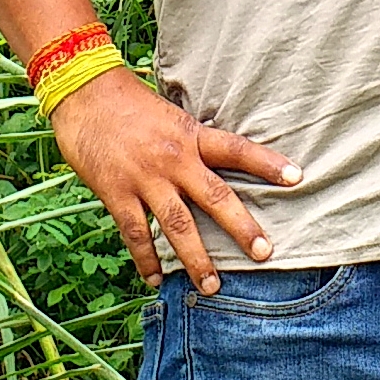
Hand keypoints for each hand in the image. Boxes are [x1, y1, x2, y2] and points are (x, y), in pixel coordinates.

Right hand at [49, 68, 299, 294]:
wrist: (83, 93)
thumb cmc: (127, 102)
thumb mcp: (170, 115)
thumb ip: (191, 143)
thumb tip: (214, 166)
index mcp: (190, 135)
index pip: (238, 150)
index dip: (268, 163)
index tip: (297, 178)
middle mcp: (174, 159)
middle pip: (216, 197)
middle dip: (242, 228)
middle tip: (265, 252)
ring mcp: (145, 178)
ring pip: (178, 226)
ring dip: (197, 260)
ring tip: (213, 286)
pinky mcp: (116, 193)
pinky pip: (136, 234)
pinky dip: (147, 259)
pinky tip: (156, 279)